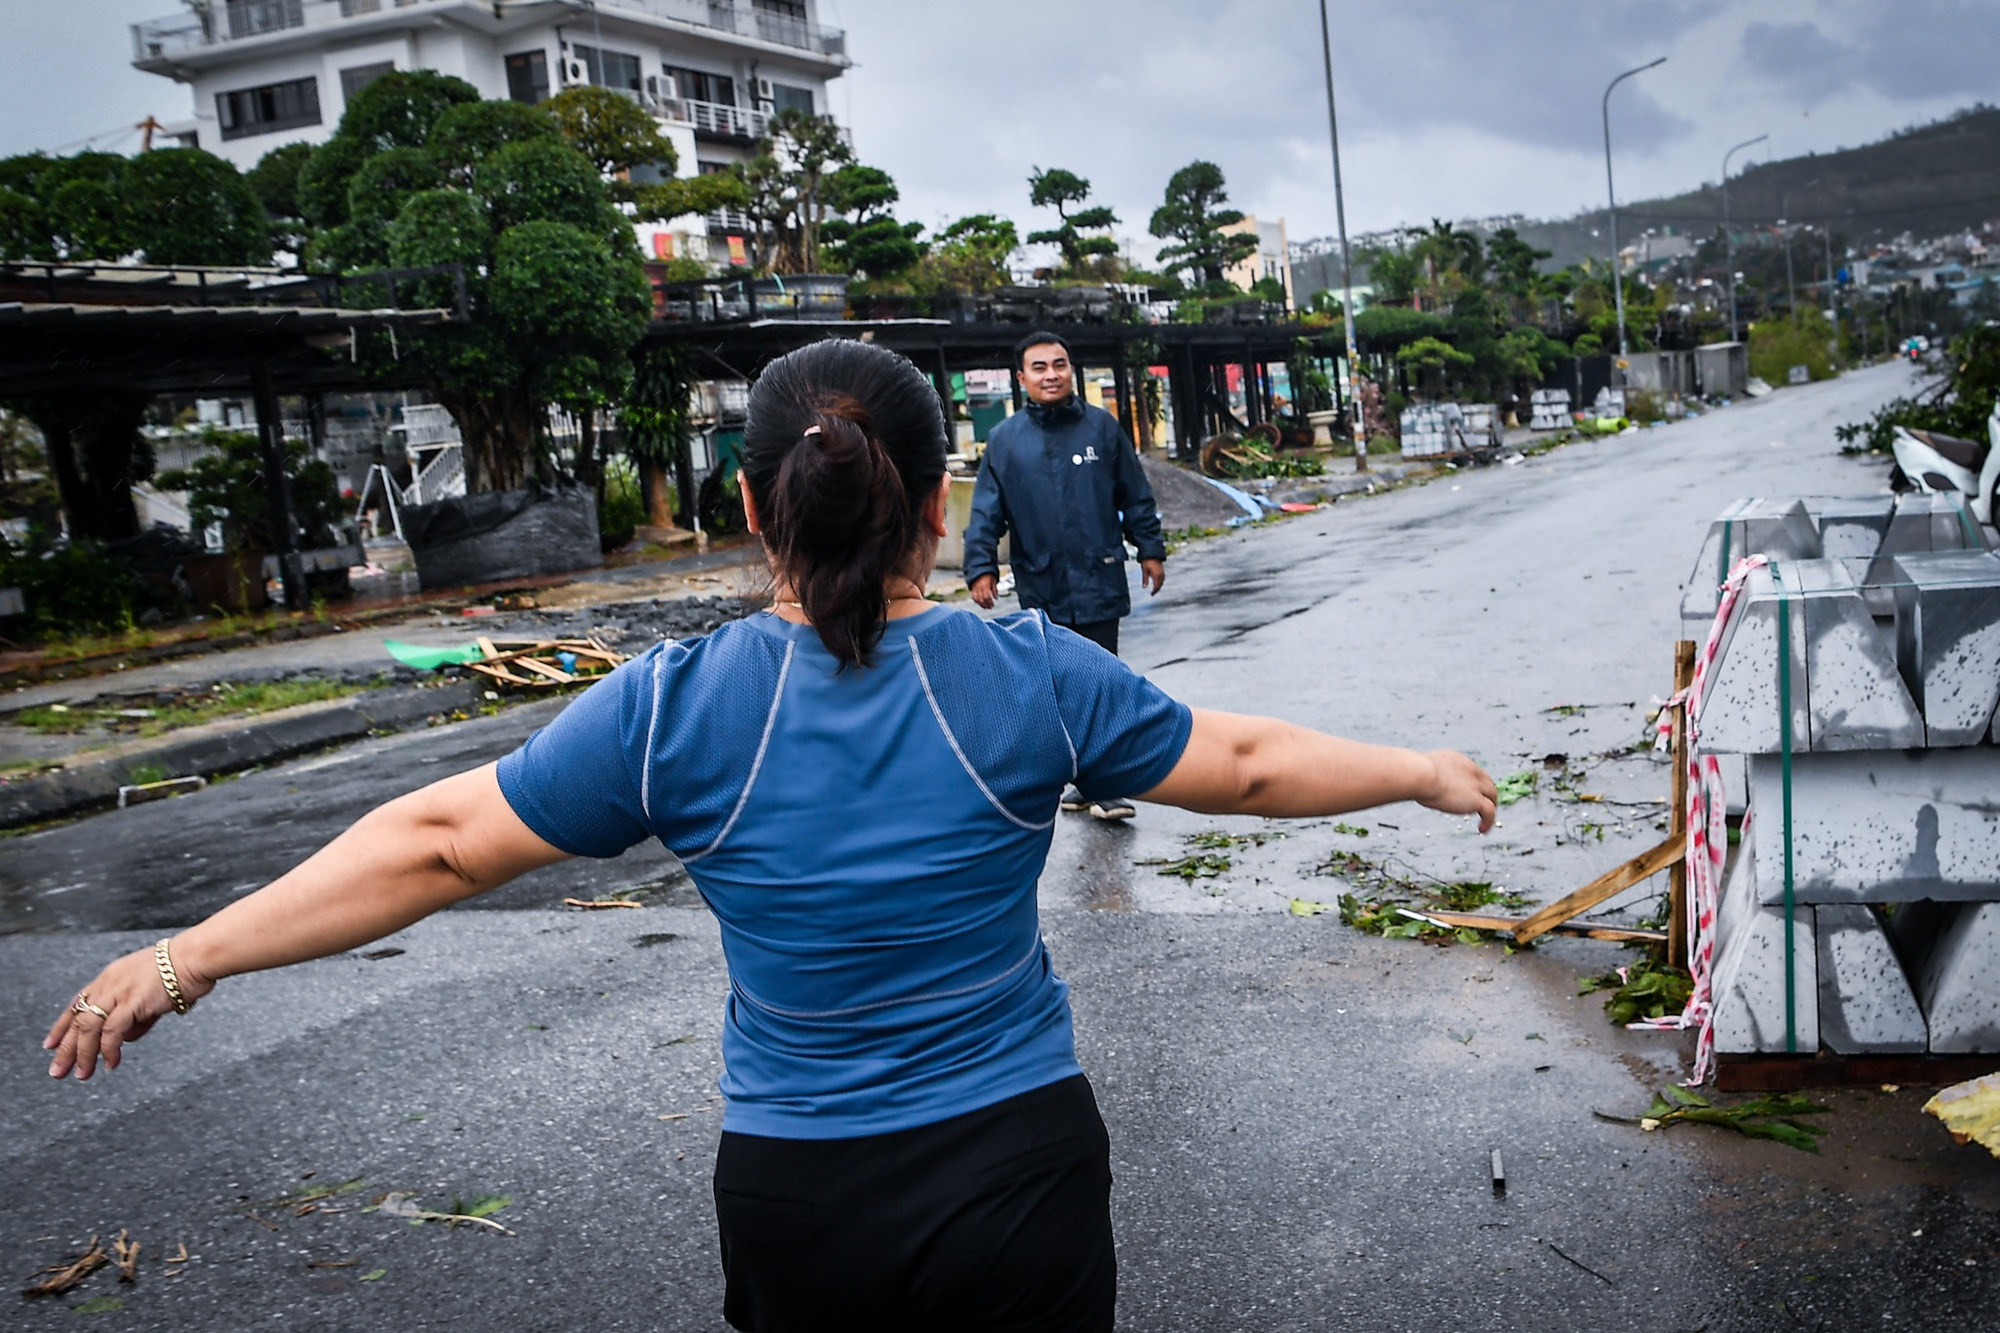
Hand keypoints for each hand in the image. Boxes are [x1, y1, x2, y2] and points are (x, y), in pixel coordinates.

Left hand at [44, 942, 214, 1080]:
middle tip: (58, 1070)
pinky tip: (111, 1063)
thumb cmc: (181, 970)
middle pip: (77, 1020)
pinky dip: (109, 1050)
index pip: (77, 1004)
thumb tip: (127, 1037)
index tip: (51, 1044)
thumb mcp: (149, 994)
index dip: (62, 1026)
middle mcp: (108, 984)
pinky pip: (112, 1032)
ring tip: (82, 1074)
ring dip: (83, 1054)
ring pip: (89, 1029)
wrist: (196, 957)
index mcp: (110, 978)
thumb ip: (136, 1015)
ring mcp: (118, 993)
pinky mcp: (132, 1002)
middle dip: (66, 1048)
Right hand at [969, 574, 996, 608]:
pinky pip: (973, 596)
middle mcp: (979, 587)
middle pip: (982, 599)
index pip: (987, 596)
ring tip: (985, 607)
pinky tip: (980, 603)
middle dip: (986, 604)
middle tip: (990, 607)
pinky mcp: (972, 588)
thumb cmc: (988, 573)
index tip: (993, 605)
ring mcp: (975, 588)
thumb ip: (994, 589)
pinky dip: (976, 601)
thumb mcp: (993, 580)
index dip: (990, 602)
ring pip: (977, 599)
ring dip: (981, 604)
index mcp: (985, 585)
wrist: (979, 567)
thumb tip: (996, 597)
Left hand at [1140, 559, 1165, 595]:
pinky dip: (1161, 582)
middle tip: (1153, 593)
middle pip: (1160, 585)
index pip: (1156, 586)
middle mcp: (1161, 574)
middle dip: (1157, 589)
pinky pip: (1163, 578)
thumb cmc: (1147, 561)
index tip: (1151, 594)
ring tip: (1155, 589)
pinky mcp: (1162, 569)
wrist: (1152, 552)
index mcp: (1156, 575)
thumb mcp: (1144, 570)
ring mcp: (1162, 572)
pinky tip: (1158, 582)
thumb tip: (1144, 587)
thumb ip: (1145, 579)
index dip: (1154, 591)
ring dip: (1159, 586)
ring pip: (1162, 581)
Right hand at [1420, 751, 1497, 832]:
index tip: (1468, 793)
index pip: (1472, 771)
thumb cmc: (1413, 773)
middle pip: (1487, 782)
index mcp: (1457, 760)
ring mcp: (1475, 785)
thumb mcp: (1420, 771)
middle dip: (1486, 794)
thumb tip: (1412, 783)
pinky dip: (1488, 821)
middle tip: (1481, 807)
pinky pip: (1490, 812)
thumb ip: (1423, 776)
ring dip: (1491, 808)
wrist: (1420, 775)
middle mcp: (1470, 770)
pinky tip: (1482, 829)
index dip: (1473, 782)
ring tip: (1485, 821)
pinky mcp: (1477, 799)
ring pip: (1493, 796)